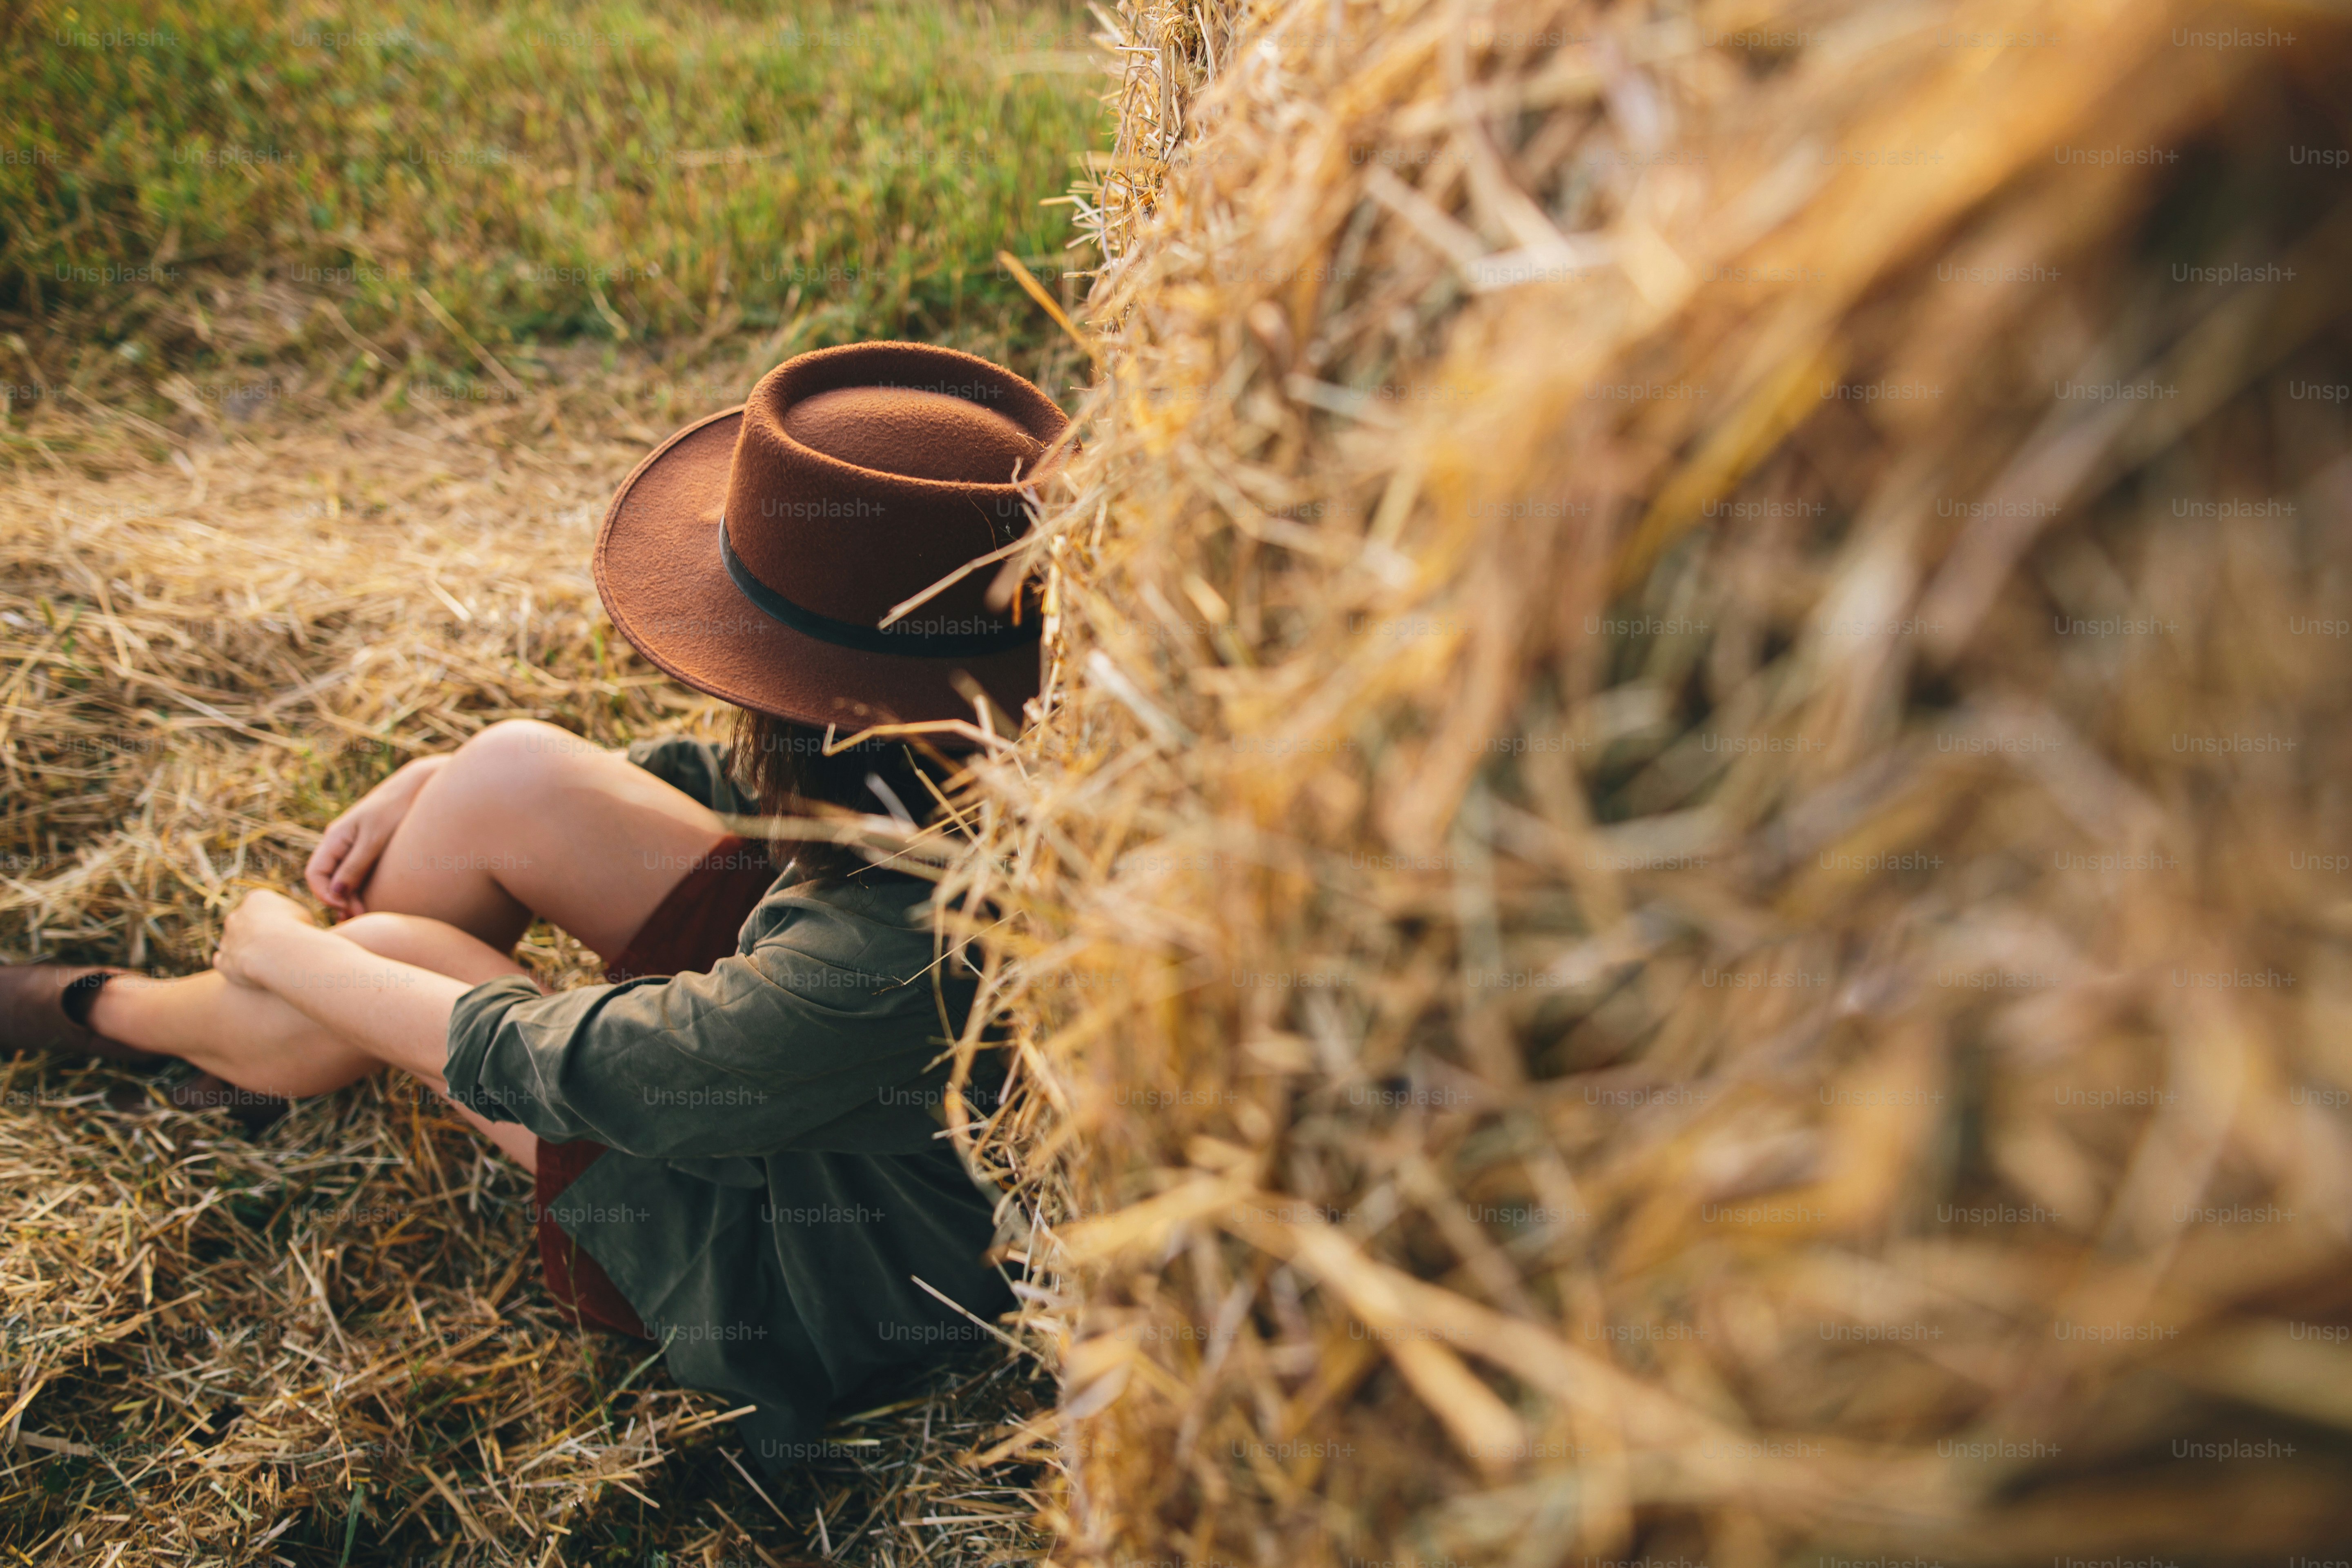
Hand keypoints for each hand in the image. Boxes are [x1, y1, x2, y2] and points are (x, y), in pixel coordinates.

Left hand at [214, 888, 317, 989]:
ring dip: (246, 949)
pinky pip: (224, 962)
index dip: (276, 919)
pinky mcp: (223, 961)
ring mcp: (227, 939)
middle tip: (276, 946)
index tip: (288, 930)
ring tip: (267, 961)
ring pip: (234, 942)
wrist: (277, 951)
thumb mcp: (303, 915)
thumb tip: (294, 923)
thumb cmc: (296, 931)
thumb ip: (292, 917)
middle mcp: (236, 916)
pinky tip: (247, 971)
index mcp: (255, 899)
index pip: (262, 906)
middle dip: (257, 932)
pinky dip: (233, 966)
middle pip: (245, 923)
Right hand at [305, 754, 448, 917]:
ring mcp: (353, 846)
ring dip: (351, 899)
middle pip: (328, 880)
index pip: (315, 873)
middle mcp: (339, 843)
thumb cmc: (396, 808)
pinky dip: (361, 889)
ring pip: (343, 879)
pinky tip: (373, 902)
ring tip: (367, 915)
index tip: (345, 908)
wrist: (418, 787)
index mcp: (335, 837)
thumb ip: (355, 865)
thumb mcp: (375, 838)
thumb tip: (337, 894)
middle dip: (340, 901)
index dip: (324, 895)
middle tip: (361, 918)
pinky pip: (357, 874)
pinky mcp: (368, 849)